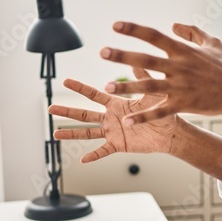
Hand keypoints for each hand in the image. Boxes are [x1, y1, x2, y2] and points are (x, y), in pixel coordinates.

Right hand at [48, 71, 178, 162]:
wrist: (171, 132)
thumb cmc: (162, 111)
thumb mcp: (152, 93)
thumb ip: (143, 78)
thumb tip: (135, 60)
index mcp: (116, 104)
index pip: (93, 94)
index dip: (79, 88)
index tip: (65, 81)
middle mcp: (110, 117)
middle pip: (84, 114)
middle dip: (67, 111)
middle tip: (50, 108)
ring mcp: (113, 132)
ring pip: (88, 132)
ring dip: (72, 134)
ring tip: (56, 134)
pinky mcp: (119, 145)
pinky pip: (103, 151)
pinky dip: (94, 155)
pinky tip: (83, 159)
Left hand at [100, 22, 221, 124]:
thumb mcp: (212, 43)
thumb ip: (192, 32)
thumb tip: (173, 25)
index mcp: (183, 50)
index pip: (154, 36)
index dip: (134, 30)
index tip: (115, 26)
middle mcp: (179, 67)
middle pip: (145, 58)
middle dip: (122, 55)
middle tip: (102, 52)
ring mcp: (180, 86)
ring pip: (148, 85)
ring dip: (126, 87)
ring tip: (107, 87)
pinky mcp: (184, 104)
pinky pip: (159, 112)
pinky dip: (143, 116)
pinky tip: (128, 121)